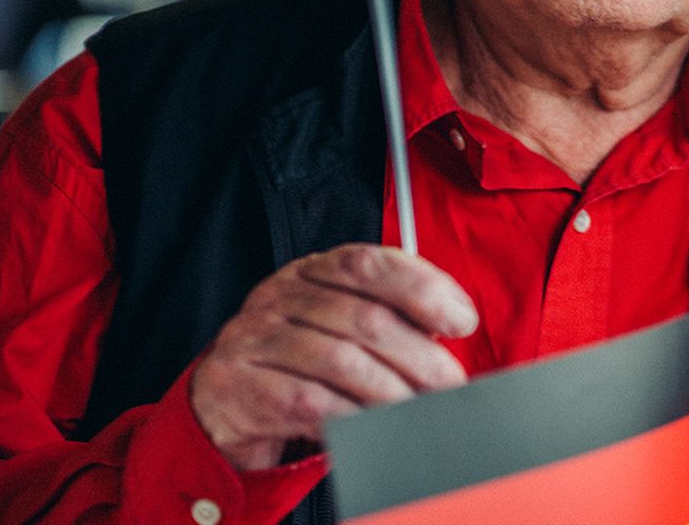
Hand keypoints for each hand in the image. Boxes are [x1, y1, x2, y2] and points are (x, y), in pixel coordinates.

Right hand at [191, 243, 478, 470]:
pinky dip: (351, 416)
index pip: (371, 263)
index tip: (462, 321)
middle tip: (451, 386)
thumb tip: (457, 330)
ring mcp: (253, 335)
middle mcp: (281, 294)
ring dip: (393, 393)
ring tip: (418, 411)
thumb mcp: (345, 325)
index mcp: (315, 270)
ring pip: (342, 362)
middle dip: (422, 358)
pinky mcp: (238, 382)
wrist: (226, 397)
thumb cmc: (302, 358)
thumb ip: (396, 318)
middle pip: (367, 319)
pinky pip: (308, 401)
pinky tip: (373, 426)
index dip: (424, 289)